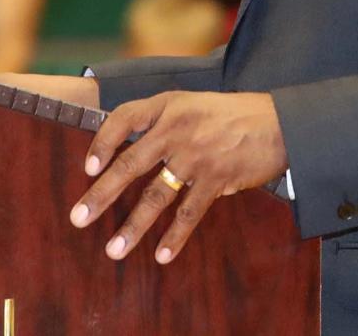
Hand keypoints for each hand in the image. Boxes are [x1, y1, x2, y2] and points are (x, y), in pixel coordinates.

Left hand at [69, 91, 287, 264]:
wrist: (279, 122)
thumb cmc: (233, 114)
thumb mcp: (194, 103)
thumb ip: (163, 120)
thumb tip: (128, 150)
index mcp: (170, 104)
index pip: (124, 117)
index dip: (102, 142)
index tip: (88, 168)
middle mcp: (178, 127)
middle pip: (131, 163)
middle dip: (102, 194)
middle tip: (79, 217)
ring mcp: (197, 154)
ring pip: (156, 195)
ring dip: (133, 226)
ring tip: (114, 250)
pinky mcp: (217, 177)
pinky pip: (189, 212)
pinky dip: (175, 236)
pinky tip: (162, 254)